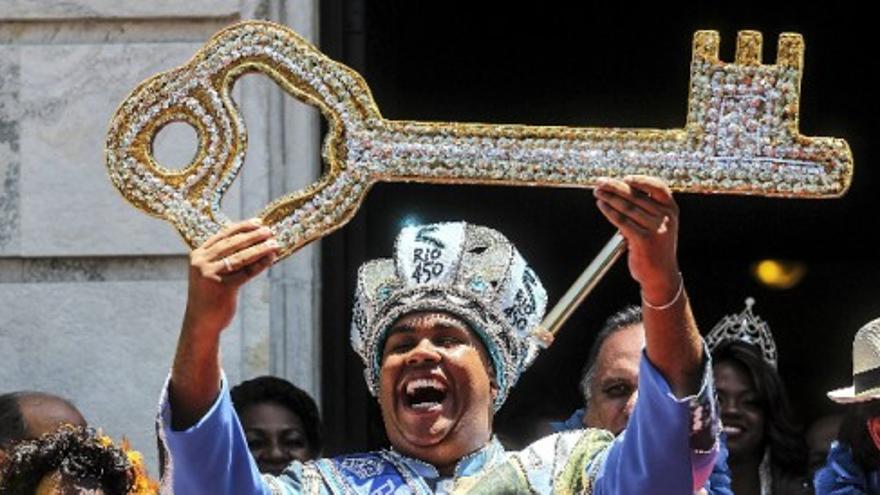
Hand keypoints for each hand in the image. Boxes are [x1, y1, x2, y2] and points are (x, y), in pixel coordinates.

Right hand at [183, 218, 278, 334]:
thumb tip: (253, 239)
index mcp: (198, 254)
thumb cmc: (210, 295)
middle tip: (269, 231)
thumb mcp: (212, 272)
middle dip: (253, 236)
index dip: (242, 227)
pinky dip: (260, 265)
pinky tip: (271, 259)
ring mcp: (210, 275)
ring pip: (241, 257)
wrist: (201, 322)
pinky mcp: (222, 288)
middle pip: (232, 244)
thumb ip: (224, 256)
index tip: (258, 222)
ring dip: (260, 249)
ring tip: (274, 243)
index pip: (223, 235)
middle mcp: (201, 262)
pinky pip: (246, 273)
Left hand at [594, 175, 679, 302]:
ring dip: (609, 198)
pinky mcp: (644, 240)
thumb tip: (618, 190)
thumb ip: (645, 209)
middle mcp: (666, 217)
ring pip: (627, 207)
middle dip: (615, 187)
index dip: (640, 180)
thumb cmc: (655, 247)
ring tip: (597, 193)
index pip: (658, 187)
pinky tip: (602, 206)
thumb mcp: (658, 225)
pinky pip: (622, 221)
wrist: (660, 275)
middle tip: (600, 182)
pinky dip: (609, 212)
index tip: (624, 177)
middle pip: (636, 196)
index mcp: (671, 209)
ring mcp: (656, 229)